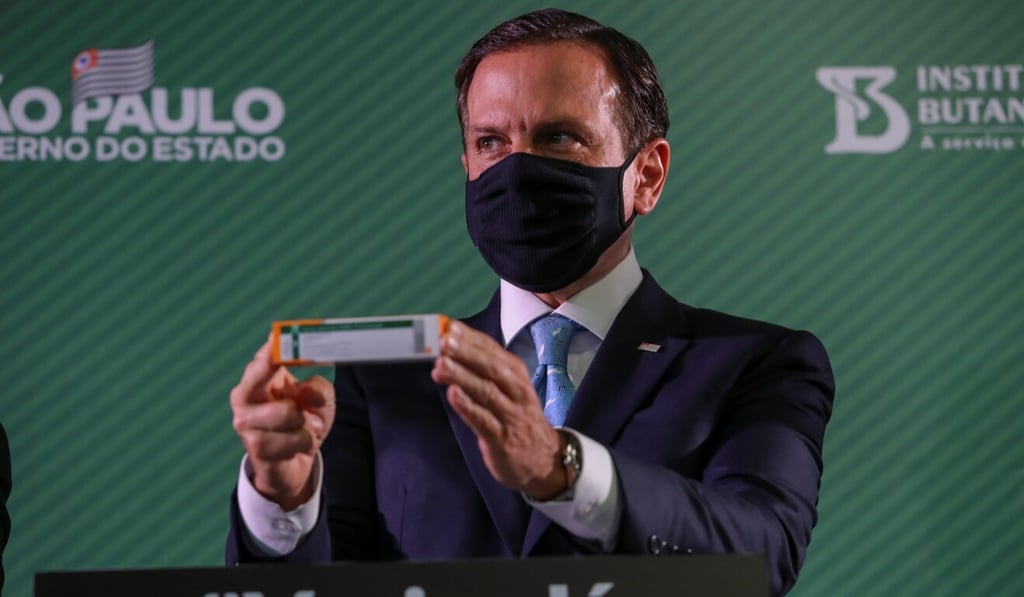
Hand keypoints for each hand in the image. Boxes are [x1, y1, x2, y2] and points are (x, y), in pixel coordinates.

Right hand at [230, 335, 334, 509]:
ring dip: (308, 423)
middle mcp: (244, 396)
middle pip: (259, 377)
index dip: (271, 348)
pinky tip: (300, 445)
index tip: (279, 338)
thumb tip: (304, 390)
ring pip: (287, 412)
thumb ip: (318, 387)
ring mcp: (245, 423)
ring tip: (307, 428)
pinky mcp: (255, 448)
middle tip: (304, 400)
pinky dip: (306, 441)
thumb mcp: (321, 399)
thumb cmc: (304, 420)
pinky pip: (294, 439)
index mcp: (258, 378)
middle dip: (289, 385)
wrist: (297, 461)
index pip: (262, 357)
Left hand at [431, 321, 566, 498]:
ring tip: (440, 366)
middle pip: (492, 367)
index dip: (471, 338)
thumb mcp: (509, 389)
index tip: (449, 327)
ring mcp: (511, 416)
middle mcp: (516, 392)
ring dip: (462, 376)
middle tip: (444, 342)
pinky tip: (451, 394)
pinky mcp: (502, 439)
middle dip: (467, 353)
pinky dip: (467, 406)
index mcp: (516, 375)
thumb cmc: (519, 419)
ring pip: (487, 391)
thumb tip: (450, 349)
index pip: (493, 351)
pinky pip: (483, 420)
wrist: (546, 460)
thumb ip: (483, 371)